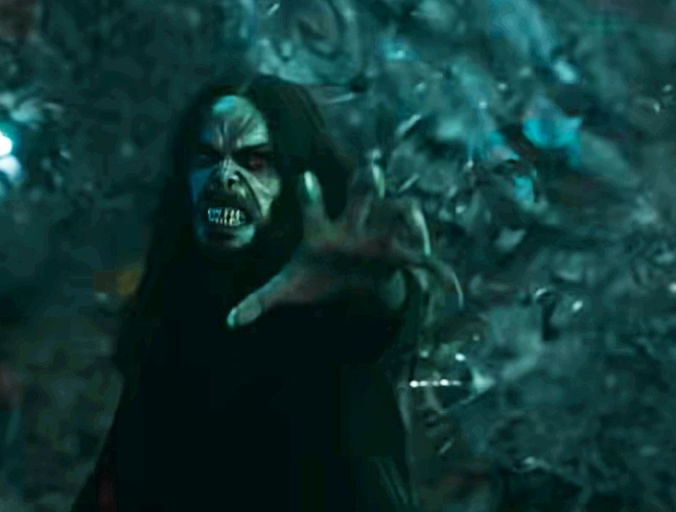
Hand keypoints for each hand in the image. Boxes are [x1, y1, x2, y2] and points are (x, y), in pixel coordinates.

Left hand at [226, 168, 461, 328]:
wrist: (348, 283)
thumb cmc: (318, 276)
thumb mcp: (289, 287)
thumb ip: (260, 300)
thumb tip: (228, 322)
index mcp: (322, 229)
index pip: (312, 207)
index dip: (308, 195)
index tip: (303, 177)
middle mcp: (353, 223)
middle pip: (362, 194)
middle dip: (367, 182)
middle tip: (370, 170)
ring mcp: (380, 235)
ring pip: (396, 211)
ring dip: (405, 212)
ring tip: (409, 216)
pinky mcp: (401, 254)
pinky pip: (421, 257)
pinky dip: (436, 270)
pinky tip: (447, 286)